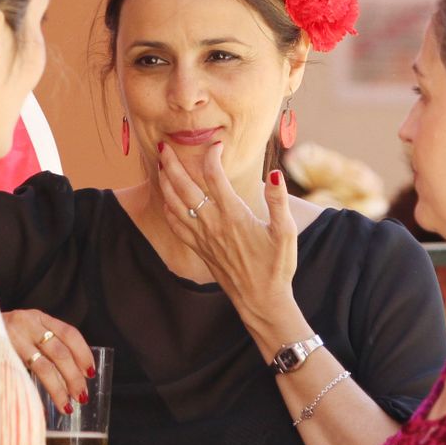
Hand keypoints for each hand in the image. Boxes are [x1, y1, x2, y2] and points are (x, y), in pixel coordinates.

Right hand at [3, 309, 94, 413]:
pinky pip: (25, 374)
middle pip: (60, 352)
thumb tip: (70, 375)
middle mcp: (26, 323)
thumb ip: (41, 342)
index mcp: (37, 317)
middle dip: (74, 376)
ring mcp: (12, 337)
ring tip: (68, 405)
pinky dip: (39, 390)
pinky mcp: (0, 352)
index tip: (91, 373)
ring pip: (44, 366)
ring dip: (60, 388)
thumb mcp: (22, 330)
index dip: (83, 353)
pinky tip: (45, 405)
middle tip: (82, 396)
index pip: (69, 333)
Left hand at [156, 142, 297, 321]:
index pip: (214, 175)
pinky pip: (176, 226)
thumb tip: (275, 173)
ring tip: (159, 166)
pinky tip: (166, 200)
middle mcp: (213, 224)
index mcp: (233, 214)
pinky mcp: (199, 249)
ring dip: (165, 183)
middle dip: (172, 164)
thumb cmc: (276, 266)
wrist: (261, 300)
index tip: (216, 145)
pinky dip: (168, 209)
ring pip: (175, 205)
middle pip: (185, 187)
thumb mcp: (286, 232)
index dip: (212, 156)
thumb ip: (278, 201)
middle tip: (164, 146)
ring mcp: (203, 237)